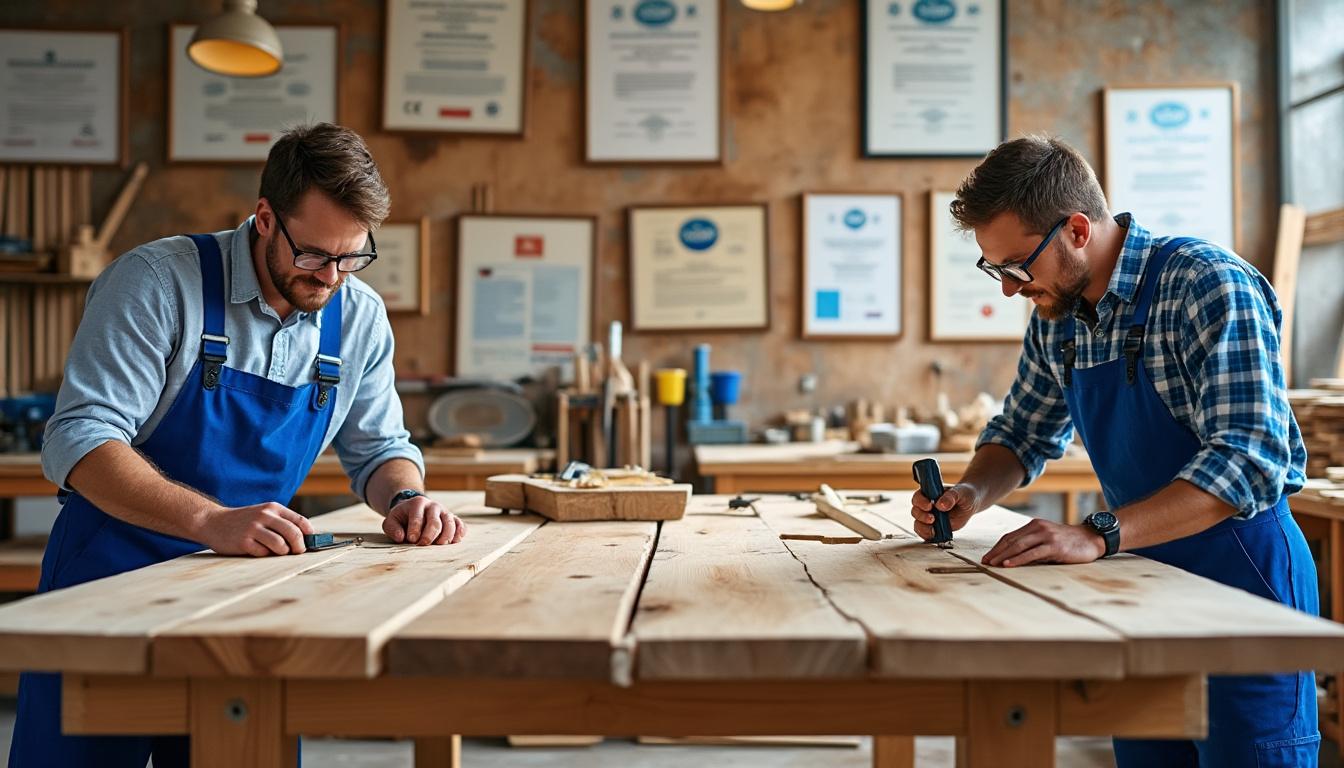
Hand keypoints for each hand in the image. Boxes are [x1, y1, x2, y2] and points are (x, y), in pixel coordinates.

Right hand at [200, 502, 313, 556]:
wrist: (213, 522)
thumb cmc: (244, 521)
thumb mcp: (264, 514)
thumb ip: (282, 523)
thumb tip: (305, 539)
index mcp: (273, 508)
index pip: (300, 521)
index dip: (309, 534)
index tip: (309, 542)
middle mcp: (264, 516)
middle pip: (293, 534)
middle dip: (299, 547)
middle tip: (297, 552)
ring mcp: (253, 528)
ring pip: (280, 545)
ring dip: (282, 552)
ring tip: (276, 551)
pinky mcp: (243, 541)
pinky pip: (263, 553)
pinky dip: (264, 555)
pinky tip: (257, 550)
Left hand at [384, 495, 467, 545]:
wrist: (415, 509)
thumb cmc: (403, 518)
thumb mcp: (392, 520)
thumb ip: (392, 528)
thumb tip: (401, 537)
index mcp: (417, 504)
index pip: (417, 517)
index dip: (415, 529)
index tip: (411, 540)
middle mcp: (433, 506)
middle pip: (435, 521)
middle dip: (429, 535)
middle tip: (423, 545)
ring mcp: (445, 512)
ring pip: (450, 522)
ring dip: (446, 535)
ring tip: (440, 545)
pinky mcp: (453, 519)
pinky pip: (460, 524)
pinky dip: (460, 532)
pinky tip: (456, 540)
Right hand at [910, 483, 980, 540]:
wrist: (969, 505)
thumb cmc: (963, 495)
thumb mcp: (960, 493)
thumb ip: (951, 497)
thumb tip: (941, 505)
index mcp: (929, 493)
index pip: (918, 497)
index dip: (921, 502)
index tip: (929, 506)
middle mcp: (926, 505)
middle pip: (915, 511)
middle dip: (921, 516)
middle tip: (932, 519)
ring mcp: (929, 517)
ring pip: (918, 523)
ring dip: (923, 527)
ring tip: (934, 529)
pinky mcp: (934, 527)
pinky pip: (925, 533)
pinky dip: (927, 535)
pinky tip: (935, 534)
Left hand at [981, 519, 1105, 566]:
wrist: (1091, 539)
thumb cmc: (1068, 542)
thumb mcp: (1047, 539)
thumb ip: (1032, 544)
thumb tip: (1012, 557)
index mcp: (1034, 525)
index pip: (1010, 536)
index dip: (997, 547)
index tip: (987, 557)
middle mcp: (1038, 528)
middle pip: (1011, 540)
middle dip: (996, 552)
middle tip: (985, 562)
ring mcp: (1046, 536)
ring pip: (1019, 545)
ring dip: (1004, 555)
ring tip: (993, 564)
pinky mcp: (1054, 546)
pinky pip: (1032, 553)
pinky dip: (1018, 559)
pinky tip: (1009, 564)